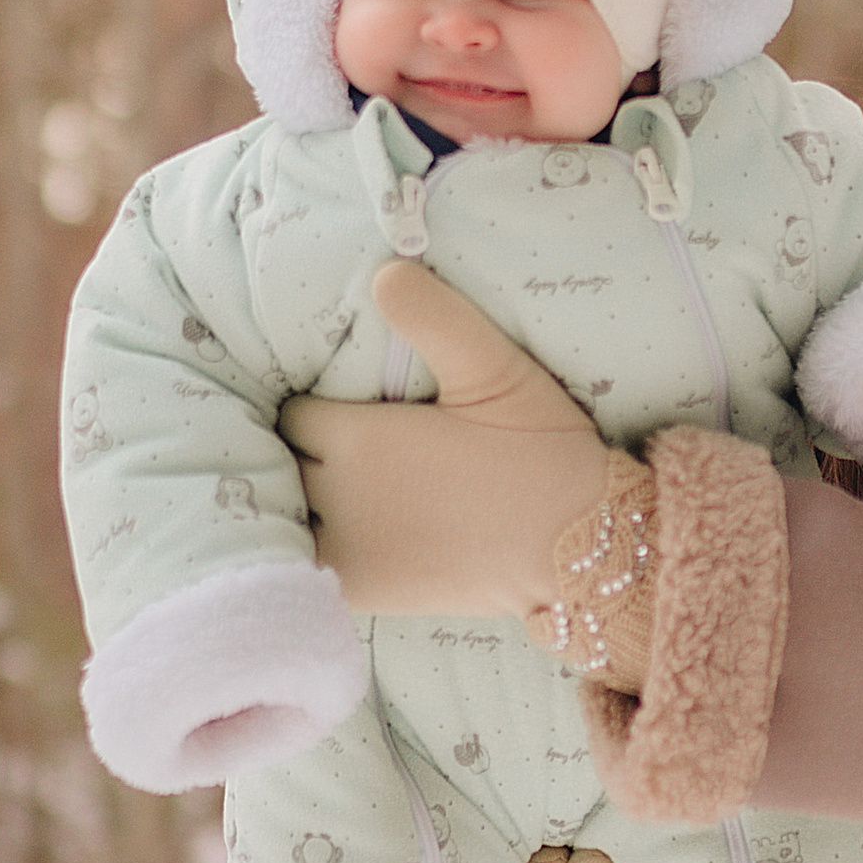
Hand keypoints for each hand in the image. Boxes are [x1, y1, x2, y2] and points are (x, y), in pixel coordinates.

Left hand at [283, 265, 615, 620]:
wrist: (578, 549)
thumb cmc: (539, 454)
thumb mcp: (497, 369)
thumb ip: (437, 318)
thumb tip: (385, 270)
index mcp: (355, 439)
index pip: (293, 412)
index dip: (309, 403)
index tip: (331, 400)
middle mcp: (336, 497)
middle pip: (284, 463)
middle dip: (298, 449)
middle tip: (331, 442)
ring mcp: (346, 551)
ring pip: (288, 516)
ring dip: (297, 499)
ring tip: (325, 486)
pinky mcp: (364, 591)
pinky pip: (306, 567)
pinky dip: (306, 549)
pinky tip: (332, 534)